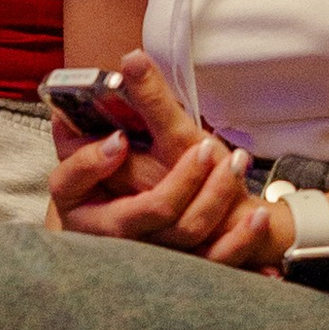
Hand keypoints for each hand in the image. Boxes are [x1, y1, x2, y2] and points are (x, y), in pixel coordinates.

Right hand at [48, 48, 286, 263]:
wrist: (195, 221)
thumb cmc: (161, 170)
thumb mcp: (152, 134)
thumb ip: (145, 101)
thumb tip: (134, 60)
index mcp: (82, 198)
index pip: (69, 183)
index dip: (89, 164)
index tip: (118, 141)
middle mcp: (111, 231)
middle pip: (139, 215)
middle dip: (178, 182)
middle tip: (203, 149)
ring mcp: (149, 255)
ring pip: (181, 233)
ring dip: (214, 199)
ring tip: (237, 165)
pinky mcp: (185, 270)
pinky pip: (215, 262)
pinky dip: (241, 241)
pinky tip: (259, 217)